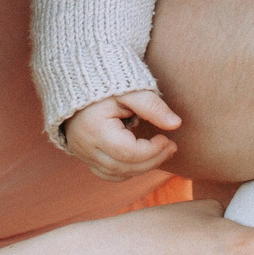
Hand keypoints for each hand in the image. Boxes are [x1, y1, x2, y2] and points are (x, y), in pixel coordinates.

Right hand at [63, 91, 182, 180]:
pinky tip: (142, 159)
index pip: (128, 152)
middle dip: (152, 161)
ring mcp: (82, 153)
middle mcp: (85, 146)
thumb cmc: (105, 82)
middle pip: (124, 167)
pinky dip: (127, 171)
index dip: (152, 151)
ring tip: (160, 152)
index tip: (167, 139)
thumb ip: (152, 106)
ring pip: (116, 174)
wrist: (78, 80)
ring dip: (142, 167)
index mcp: (94, 129)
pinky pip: (107, 173)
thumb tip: (176, 124)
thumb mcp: (130, 91)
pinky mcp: (84, 156)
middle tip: (171, 147)